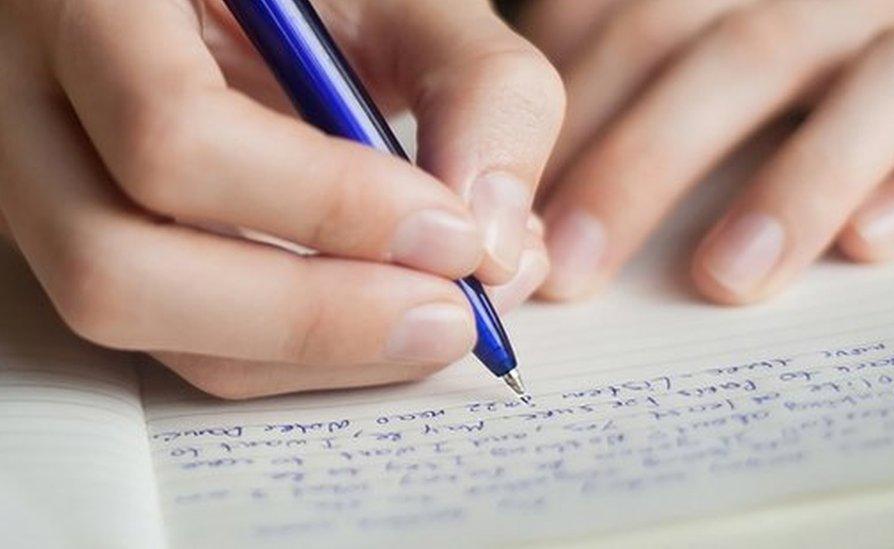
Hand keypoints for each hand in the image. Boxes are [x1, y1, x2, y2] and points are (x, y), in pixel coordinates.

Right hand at [0, 0, 561, 396]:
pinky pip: (167, 332)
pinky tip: (379, 318)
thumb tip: (499, 249)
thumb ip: (478, 89)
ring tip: (435, 324)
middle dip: (309, 316)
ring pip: (135, 323)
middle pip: (116, 266)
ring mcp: (37, 184)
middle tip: (452, 318)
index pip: (170, 132)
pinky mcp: (84, 240)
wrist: (237, 2)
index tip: (455, 235)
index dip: (325, 205)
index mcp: (94, 1)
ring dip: (303, 352)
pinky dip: (286, 352)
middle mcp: (30, 102)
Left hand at [520, 0, 893, 302]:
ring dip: (793, 187)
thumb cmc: (782, 71)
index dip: (567, 119)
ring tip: (722, 280)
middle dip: (642, 163)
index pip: (632, 25)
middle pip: (727, 55)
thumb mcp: (697, 55)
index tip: (511, 215)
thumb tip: (519, 195)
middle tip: (573, 267)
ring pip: (868, 86)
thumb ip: (623, 92)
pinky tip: (873, 246)